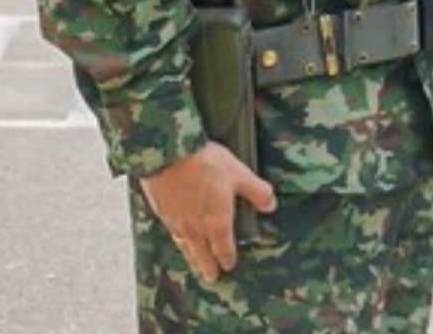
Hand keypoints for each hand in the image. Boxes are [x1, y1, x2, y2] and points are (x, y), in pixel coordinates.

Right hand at [137, 141, 276, 282]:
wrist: (167, 154)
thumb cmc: (205, 163)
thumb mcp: (240, 174)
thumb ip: (257, 192)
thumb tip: (271, 206)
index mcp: (216, 222)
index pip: (224, 248)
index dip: (227, 258)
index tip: (229, 265)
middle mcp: (195, 227)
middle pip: (202, 253)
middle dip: (207, 266)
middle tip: (211, 277)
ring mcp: (176, 221)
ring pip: (184, 246)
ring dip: (191, 257)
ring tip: (194, 265)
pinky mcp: (161, 211)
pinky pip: (171, 232)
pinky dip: (176, 240)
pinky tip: (176, 237)